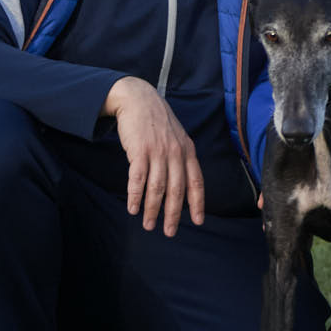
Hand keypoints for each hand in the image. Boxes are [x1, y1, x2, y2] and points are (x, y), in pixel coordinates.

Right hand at [104, 76, 205, 235]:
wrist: (138, 99)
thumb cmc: (157, 121)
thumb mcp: (177, 136)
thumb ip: (181, 157)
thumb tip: (183, 183)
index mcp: (187, 151)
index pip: (196, 182)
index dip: (197, 203)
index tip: (198, 221)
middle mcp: (175, 153)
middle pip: (177, 190)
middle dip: (173, 214)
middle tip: (169, 232)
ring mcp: (157, 152)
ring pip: (157, 188)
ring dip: (152, 209)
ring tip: (148, 224)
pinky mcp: (139, 151)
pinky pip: (137, 179)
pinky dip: (135, 196)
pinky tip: (133, 208)